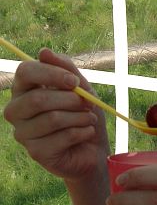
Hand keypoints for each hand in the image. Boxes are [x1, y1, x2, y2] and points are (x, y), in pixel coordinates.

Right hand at [3, 48, 109, 181]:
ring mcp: (23, 133)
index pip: (24, 72)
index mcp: (24, 89)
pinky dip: (82, 131)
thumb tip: (43, 52)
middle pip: (37, 99)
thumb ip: (65, 68)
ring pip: (52, 119)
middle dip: (70, 100)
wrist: (93, 148)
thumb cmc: (83, 113)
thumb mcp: (80, 86)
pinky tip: (87, 132)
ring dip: (80, 117)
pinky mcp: (35, 153)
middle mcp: (16, 110)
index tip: (75, 81)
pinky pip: (62, 137)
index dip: (51, 74)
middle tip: (88, 103)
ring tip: (90, 118)